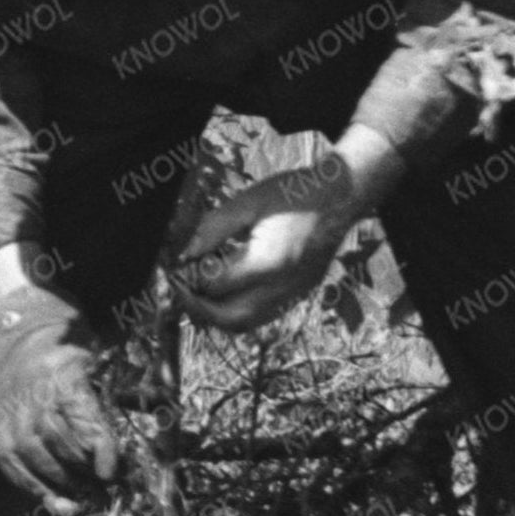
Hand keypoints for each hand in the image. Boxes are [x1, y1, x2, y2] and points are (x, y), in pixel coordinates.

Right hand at [0, 245, 131, 504]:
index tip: (113, 473)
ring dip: (61, 482)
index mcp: (61, 372)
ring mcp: (9, 414)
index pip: (78, 412)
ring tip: (85, 498)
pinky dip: (35, 488)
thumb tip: (161, 421)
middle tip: (105, 487)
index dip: (97, 445)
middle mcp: (29, 392)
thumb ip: (126, 394)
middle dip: (82, 468)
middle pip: (54, 438)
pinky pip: (13, 466)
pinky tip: (57, 502)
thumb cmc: (71, 360)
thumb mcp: (101, 366)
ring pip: (32, 454)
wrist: (19, 348)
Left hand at [174, 146, 370, 335]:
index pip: (216, 286)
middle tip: (179, 289)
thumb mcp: (247, 202)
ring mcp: (296, 293)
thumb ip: (213, 229)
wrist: (342, 195)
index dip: (188, 280)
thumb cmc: (293, 193)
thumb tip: (183, 252)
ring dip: (218, 314)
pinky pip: (264, 313)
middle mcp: (285, 286)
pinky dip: (239, 309)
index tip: (172, 268)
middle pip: (232, 319)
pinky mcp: (301, 292)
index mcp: (269, 262)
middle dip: (199, 309)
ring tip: (198, 290)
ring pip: (248, 322)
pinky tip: (224, 288)